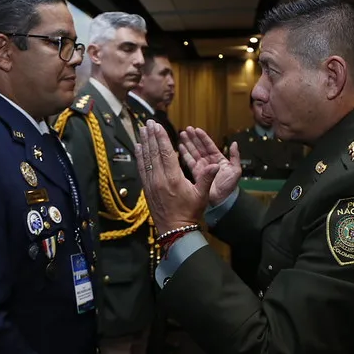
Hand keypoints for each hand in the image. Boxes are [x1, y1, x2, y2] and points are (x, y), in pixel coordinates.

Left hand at [136, 119, 218, 233]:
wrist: (174, 230)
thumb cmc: (190, 213)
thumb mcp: (201, 196)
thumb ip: (207, 178)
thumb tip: (215, 166)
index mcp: (173, 178)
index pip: (165, 153)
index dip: (161, 137)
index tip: (157, 125)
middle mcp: (159, 179)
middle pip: (153, 153)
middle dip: (151, 136)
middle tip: (148, 122)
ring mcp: (151, 184)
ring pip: (146, 159)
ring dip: (144, 143)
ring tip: (141, 130)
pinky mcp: (147, 189)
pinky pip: (141, 169)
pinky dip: (139, 157)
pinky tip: (138, 148)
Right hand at [179, 126, 240, 205]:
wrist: (222, 200)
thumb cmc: (230, 186)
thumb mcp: (236, 170)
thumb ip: (235, 156)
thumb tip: (234, 143)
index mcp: (218, 158)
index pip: (209, 145)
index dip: (203, 137)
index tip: (197, 129)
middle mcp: (208, 161)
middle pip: (199, 146)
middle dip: (193, 138)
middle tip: (186, 129)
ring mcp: (201, 167)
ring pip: (193, 152)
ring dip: (187, 143)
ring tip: (181, 135)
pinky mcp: (195, 173)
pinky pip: (189, 162)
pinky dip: (184, 154)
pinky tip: (180, 147)